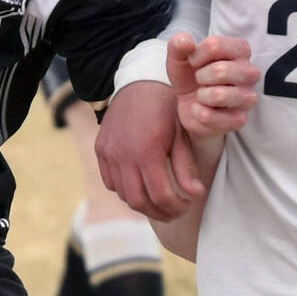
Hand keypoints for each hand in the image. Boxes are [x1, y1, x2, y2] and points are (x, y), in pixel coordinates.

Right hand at [95, 80, 206, 220]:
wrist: (138, 83)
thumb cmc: (165, 107)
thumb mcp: (181, 134)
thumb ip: (185, 167)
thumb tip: (195, 194)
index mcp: (147, 151)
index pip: (161, 195)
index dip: (175, 208)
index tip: (187, 206)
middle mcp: (124, 155)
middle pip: (140, 202)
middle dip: (160, 213)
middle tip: (175, 212)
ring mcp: (109, 154)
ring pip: (124, 195)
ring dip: (144, 204)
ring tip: (161, 203)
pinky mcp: (101, 150)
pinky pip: (111, 182)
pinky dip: (126, 191)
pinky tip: (142, 187)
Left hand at [168, 30, 257, 138]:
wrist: (190, 107)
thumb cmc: (191, 77)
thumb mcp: (179, 58)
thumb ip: (179, 45)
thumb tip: (186, 41)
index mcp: (240, 50)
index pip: (216, 45)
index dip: (197, 55)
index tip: (194, 61)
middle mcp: (250, 73)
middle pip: (221, 71)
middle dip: (201, 77)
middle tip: (200, 80)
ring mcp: (248, 97)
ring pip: (219, 96)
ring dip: (201, 96)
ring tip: (203, 95)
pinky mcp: (240, 119)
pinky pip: (210, 116)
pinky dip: (198, 113)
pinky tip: (203, 109)